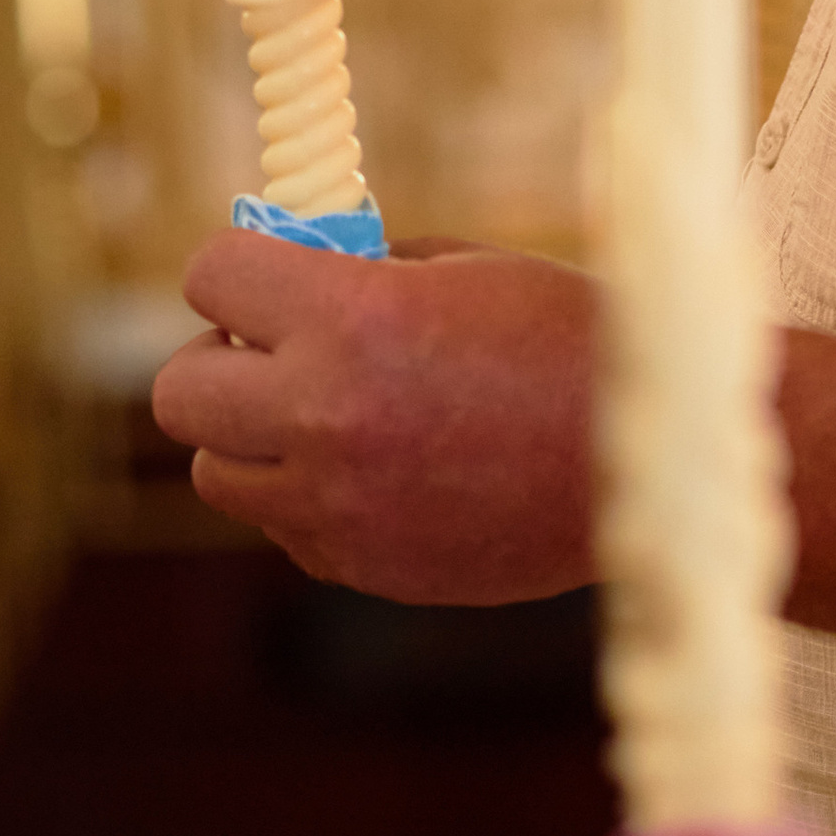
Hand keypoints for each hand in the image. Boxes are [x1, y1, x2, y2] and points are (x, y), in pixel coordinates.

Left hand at [150, 233, 594, 602]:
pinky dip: (310, 497)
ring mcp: (337, 506)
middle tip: (277, 349)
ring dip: (254, 438)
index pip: (210, 277)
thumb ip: (363, 271)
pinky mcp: (362, 567)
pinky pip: (286, 527)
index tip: (272, 271)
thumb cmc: (572, 340)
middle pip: (181, 392)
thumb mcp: (466, 269)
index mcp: (351, 321)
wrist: (654, 456)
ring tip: (330, 415)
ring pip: (218, 474)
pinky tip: (385, 470)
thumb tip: (292, 269)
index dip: (238, 267)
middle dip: (222, 360)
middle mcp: (324, 418)